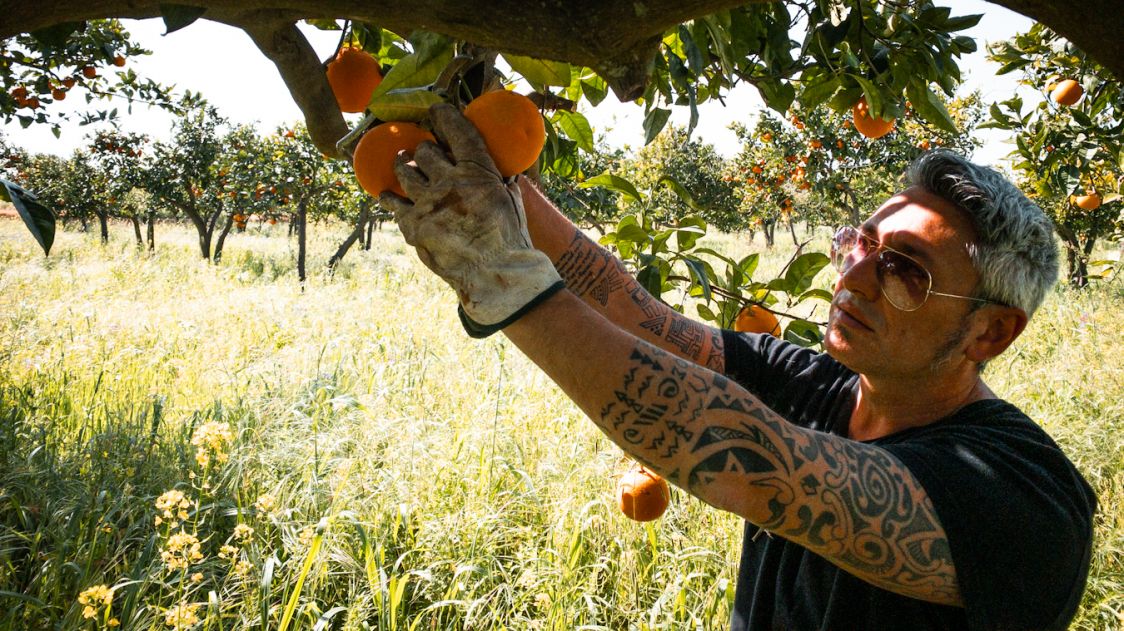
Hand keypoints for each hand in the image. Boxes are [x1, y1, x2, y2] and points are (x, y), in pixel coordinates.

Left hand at [379, 103, 562, 334]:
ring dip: (404, 165)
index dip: (443, 115)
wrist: (496, 277)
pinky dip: (391, 197)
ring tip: (404, 163)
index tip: (436, 110)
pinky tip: (388, 194)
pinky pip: (393, 204)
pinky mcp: (413, 227)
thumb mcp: (512, 201)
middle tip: (426, 152)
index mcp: (478, 172)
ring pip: (404, 171)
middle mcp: (449, 182)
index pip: (457, 131)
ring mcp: (428, 204)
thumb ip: (500, 182)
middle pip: (425, 151)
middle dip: (425, 149)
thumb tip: (500, 172)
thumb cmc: (510, 241)